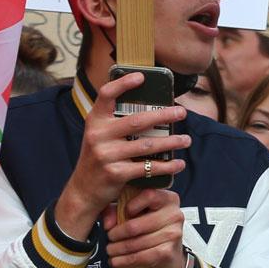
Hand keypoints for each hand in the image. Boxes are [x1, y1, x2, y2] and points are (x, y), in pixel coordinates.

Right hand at [55, 72, 190, 238]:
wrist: (83, 191)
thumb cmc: (98, 158)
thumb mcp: (98, 136)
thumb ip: (114, 123)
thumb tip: (148, 108)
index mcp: (94, 121)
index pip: (106, 95)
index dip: (123, 83)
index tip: (142, 76)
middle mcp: (98, 135)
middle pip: (137, 120)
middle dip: (164, 116)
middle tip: (181, 113)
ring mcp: (106, 155)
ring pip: (147, 145)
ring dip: (171, 142)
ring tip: (186, 140)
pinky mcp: (116, 173)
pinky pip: (148, 168)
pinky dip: (166, 166)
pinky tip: (178, 163)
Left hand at [102, 187, 189, 267]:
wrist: (170, 254)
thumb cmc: (151, 228)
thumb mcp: (136, 213)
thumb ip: (118, 210)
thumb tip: (107, 224)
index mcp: (167, 199)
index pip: (149, 195)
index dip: (131, 204)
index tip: (123, 212)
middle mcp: (174, 215)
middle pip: (136, 225)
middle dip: (116, 234)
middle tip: (109, 237)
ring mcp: (173, 234)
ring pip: (136, 243)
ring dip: (117, 249)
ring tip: (110, 250)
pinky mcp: (168, 252)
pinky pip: (140, 257)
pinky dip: (124, 260)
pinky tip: (115, 261)